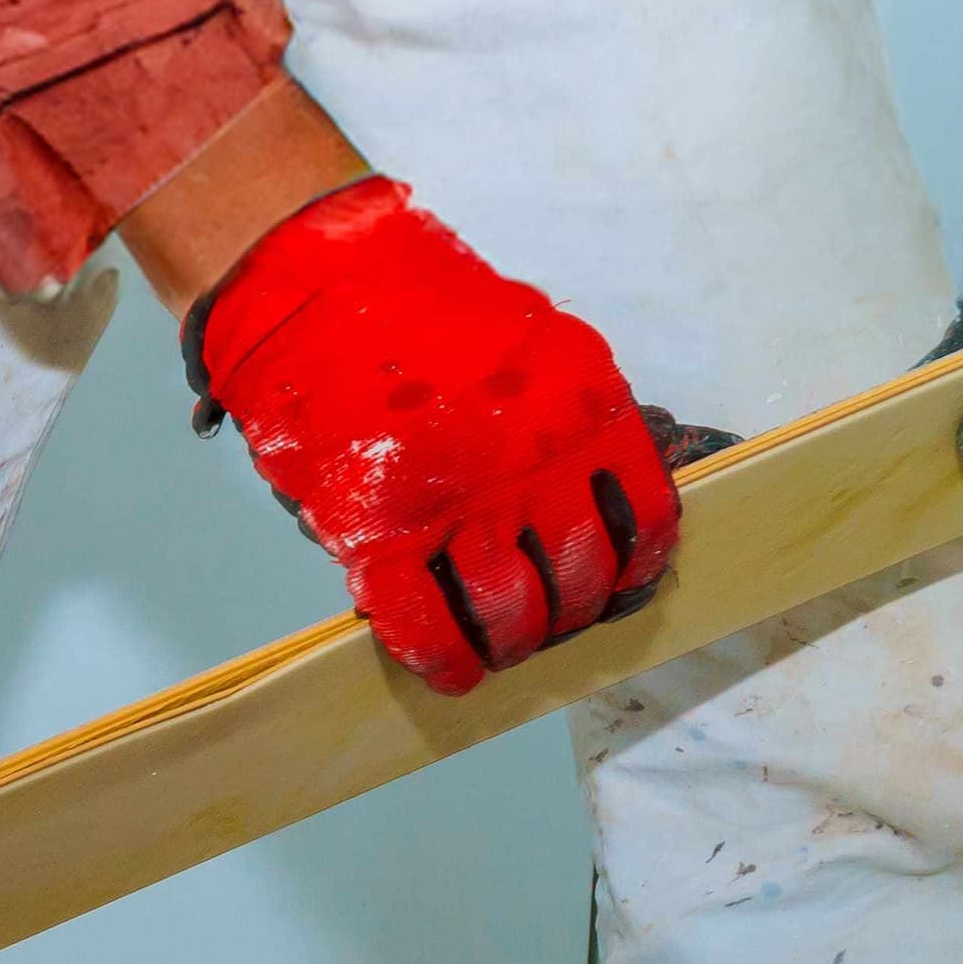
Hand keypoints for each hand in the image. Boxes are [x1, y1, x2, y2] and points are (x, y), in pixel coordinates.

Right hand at [186, 180, 688, 697]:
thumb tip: (581, 500)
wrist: (320, 288)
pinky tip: (454, 676)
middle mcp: (533, 460)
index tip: (620, 591)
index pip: (642, 520)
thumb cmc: (419, 313)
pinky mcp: (383, 535)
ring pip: (512, 613)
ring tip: (500, 650)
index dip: (634, 574)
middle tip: (548, 626)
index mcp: (584, 408)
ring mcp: (458, 503)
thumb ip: (558, 419)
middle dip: (567, 619)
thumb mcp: (529, 345)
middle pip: (577, 580)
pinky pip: (428, 629)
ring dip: (512, 645)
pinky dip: (446, 665)